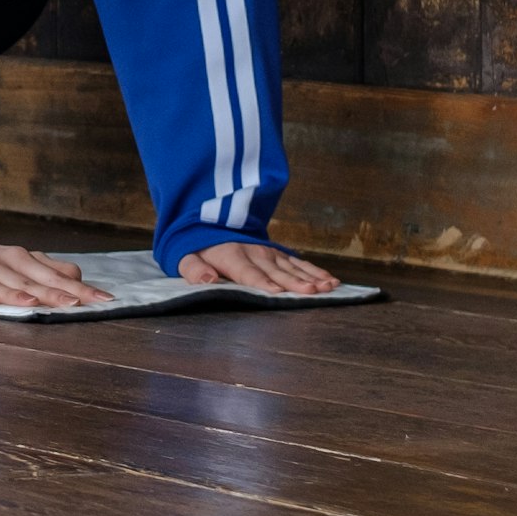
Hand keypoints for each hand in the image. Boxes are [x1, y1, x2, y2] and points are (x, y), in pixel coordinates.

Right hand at [0, 243, 108, 309]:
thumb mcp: (14, 265)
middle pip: (27, 280)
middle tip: (76, 303)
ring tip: (33, 303)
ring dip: (13, 294)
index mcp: (15, 256)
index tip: (101, 298)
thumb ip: (45, 270)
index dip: (76, 287)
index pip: (50, 274)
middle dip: (52, 292)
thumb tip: (78, 277)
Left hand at [179, 238, 341, 295]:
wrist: (212, 223)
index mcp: (231, 256)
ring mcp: (269, 252)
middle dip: (295, 282)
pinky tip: (331, 281)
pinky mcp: (279, 254)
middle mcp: (254, 253)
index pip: (248, 272)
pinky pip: (299, 263)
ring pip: (293, 267)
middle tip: (312, 292)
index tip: (276, 292)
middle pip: (277, 271)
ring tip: (328, 287)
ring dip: (312, 277)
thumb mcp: (186, 257)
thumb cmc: (199, 249)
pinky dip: (316, 271)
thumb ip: (194, 269)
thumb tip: (207, 280)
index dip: (262, 282)